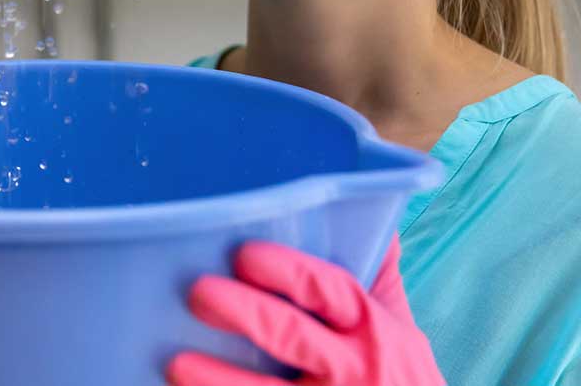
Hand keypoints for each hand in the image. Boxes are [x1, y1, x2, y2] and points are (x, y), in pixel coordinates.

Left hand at [167, 235, 443, 385]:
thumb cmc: (402, 379)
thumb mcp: (402, 328)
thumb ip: (378, 276)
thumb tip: (367, 212)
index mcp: (370, 325)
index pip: (326, 288)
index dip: (286, 270)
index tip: (244, 255)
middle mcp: (351, 365)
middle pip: (291, 333)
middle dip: (245, 312)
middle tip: (199, 293)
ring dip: (220, 380)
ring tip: (177, 364)